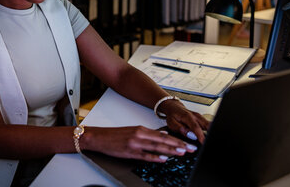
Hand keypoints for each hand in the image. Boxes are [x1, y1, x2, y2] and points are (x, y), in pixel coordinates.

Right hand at [81, 126, 197, 162]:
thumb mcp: (133, 130)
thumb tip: (164, 135)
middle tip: (190, 148)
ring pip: (156, 147)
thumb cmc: (115, 135)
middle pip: (163, 140)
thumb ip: (148, 133)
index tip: (187, 142)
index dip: (176, 139)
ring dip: (170, 150)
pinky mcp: (130, 152)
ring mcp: (135, 144)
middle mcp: (140, 135)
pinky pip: (145, 156)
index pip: (163, 134)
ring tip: (182, 152)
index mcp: (141, 129)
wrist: (99, 137)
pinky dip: (155, 157)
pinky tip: (164, 159)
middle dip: (178, 144)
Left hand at [161, 99, 209, 142]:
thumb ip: (180, 129)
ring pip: (209, 125)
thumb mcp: (172, 123)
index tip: (203, 142)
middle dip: (210, 134)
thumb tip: (189, 135)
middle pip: (207, 125)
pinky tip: (207, 137)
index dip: (200, 136)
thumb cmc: (173, 116)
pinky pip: (208, 125)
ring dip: (210, 133)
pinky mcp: (202, 119)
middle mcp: (196, 116)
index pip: (196, 127)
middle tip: (208, 142)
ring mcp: (200, 117)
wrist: (174, 107)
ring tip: (208, 140)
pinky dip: (209, 131)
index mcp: (187, 116)